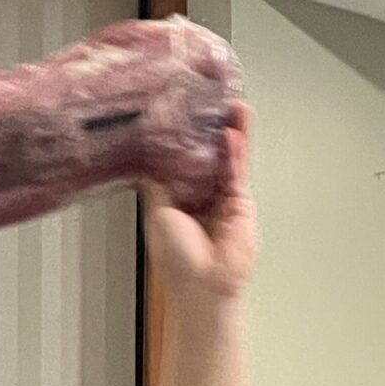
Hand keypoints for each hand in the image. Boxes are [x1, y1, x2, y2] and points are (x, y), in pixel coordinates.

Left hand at [143, 109, 256, 302]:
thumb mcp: (157, 212)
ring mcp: (222, 197)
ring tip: (233, 106)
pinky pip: (236, 171)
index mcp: (177, 198)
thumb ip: (156, 184)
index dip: (182, 137)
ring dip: (231, 132)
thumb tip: (145, 157)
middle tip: (212, 101)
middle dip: (210, 129)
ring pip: (226, 158)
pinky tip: (231, 133)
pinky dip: (234, 152)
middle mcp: (200, 194)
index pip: (181, 159)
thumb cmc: (177, 258)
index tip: (182, 113)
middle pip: (207, 154)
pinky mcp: (239, 202)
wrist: (203, 284)